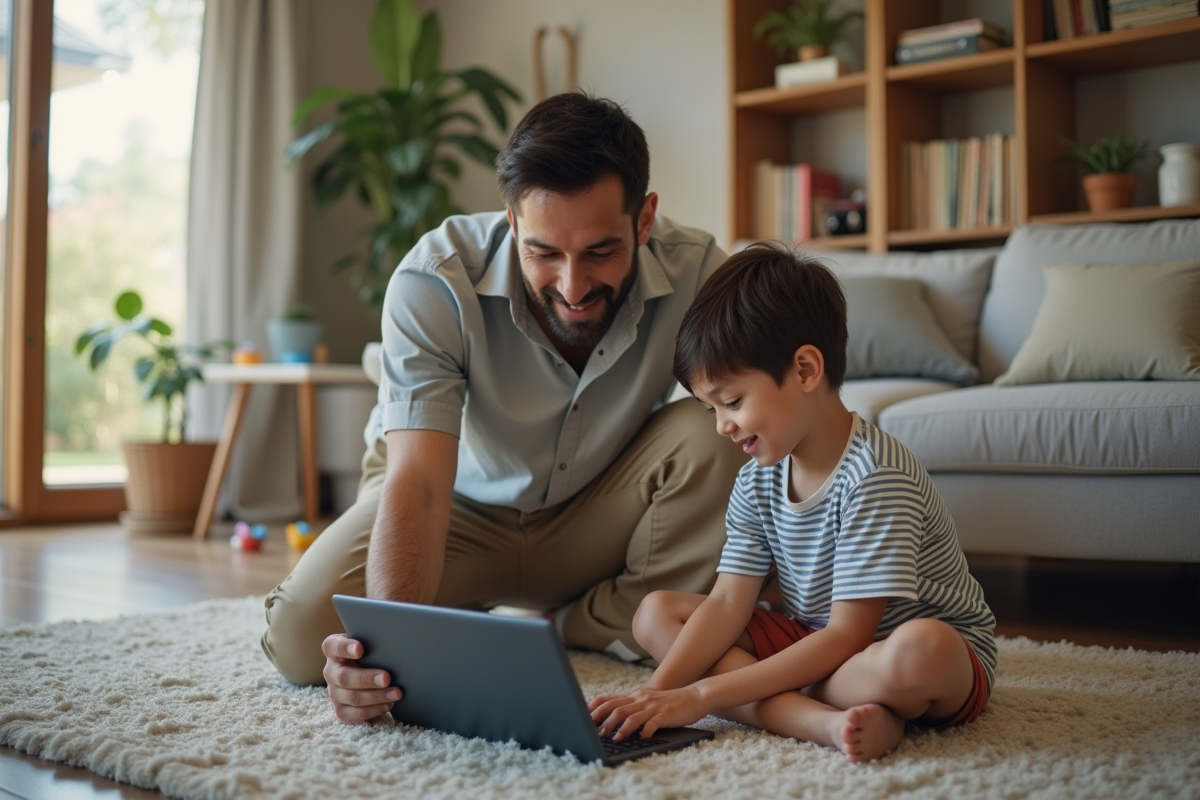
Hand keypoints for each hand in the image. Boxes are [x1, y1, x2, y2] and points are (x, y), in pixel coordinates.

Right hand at [321, 633, 401, 723]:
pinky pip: (356, 714)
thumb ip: (373, 643)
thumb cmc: (370, 653)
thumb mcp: (368, 644)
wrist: (365, 671)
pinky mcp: (341, 710)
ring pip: (352, 697)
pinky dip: (374, 710)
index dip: (345, 648)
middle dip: (367, 679)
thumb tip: (394, 644)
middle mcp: (331, 671)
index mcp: (333, 650)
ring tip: (395, 693)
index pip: (332, 646)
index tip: (360, 649)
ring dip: (376, 696)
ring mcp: (334, 692)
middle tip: (386, 678)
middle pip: (343, 677)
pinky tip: (388, 704)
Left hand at [587, 684, 708, 740]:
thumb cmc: (668, 702)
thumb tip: (610, 715)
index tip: (584, 717)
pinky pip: (653, 723)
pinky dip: (646, 731)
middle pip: (617, 708)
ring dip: (622, 728)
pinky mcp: (665, 715)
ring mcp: (653, 707)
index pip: (609, 699)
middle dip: (604, 721)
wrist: (693, 697)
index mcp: (634, 696)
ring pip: (632, 716)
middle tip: (597, 733)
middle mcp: (641, 699)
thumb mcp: (646, 700)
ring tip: (616, 738)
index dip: (595, 708)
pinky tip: (643, 737)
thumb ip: (630, 706)